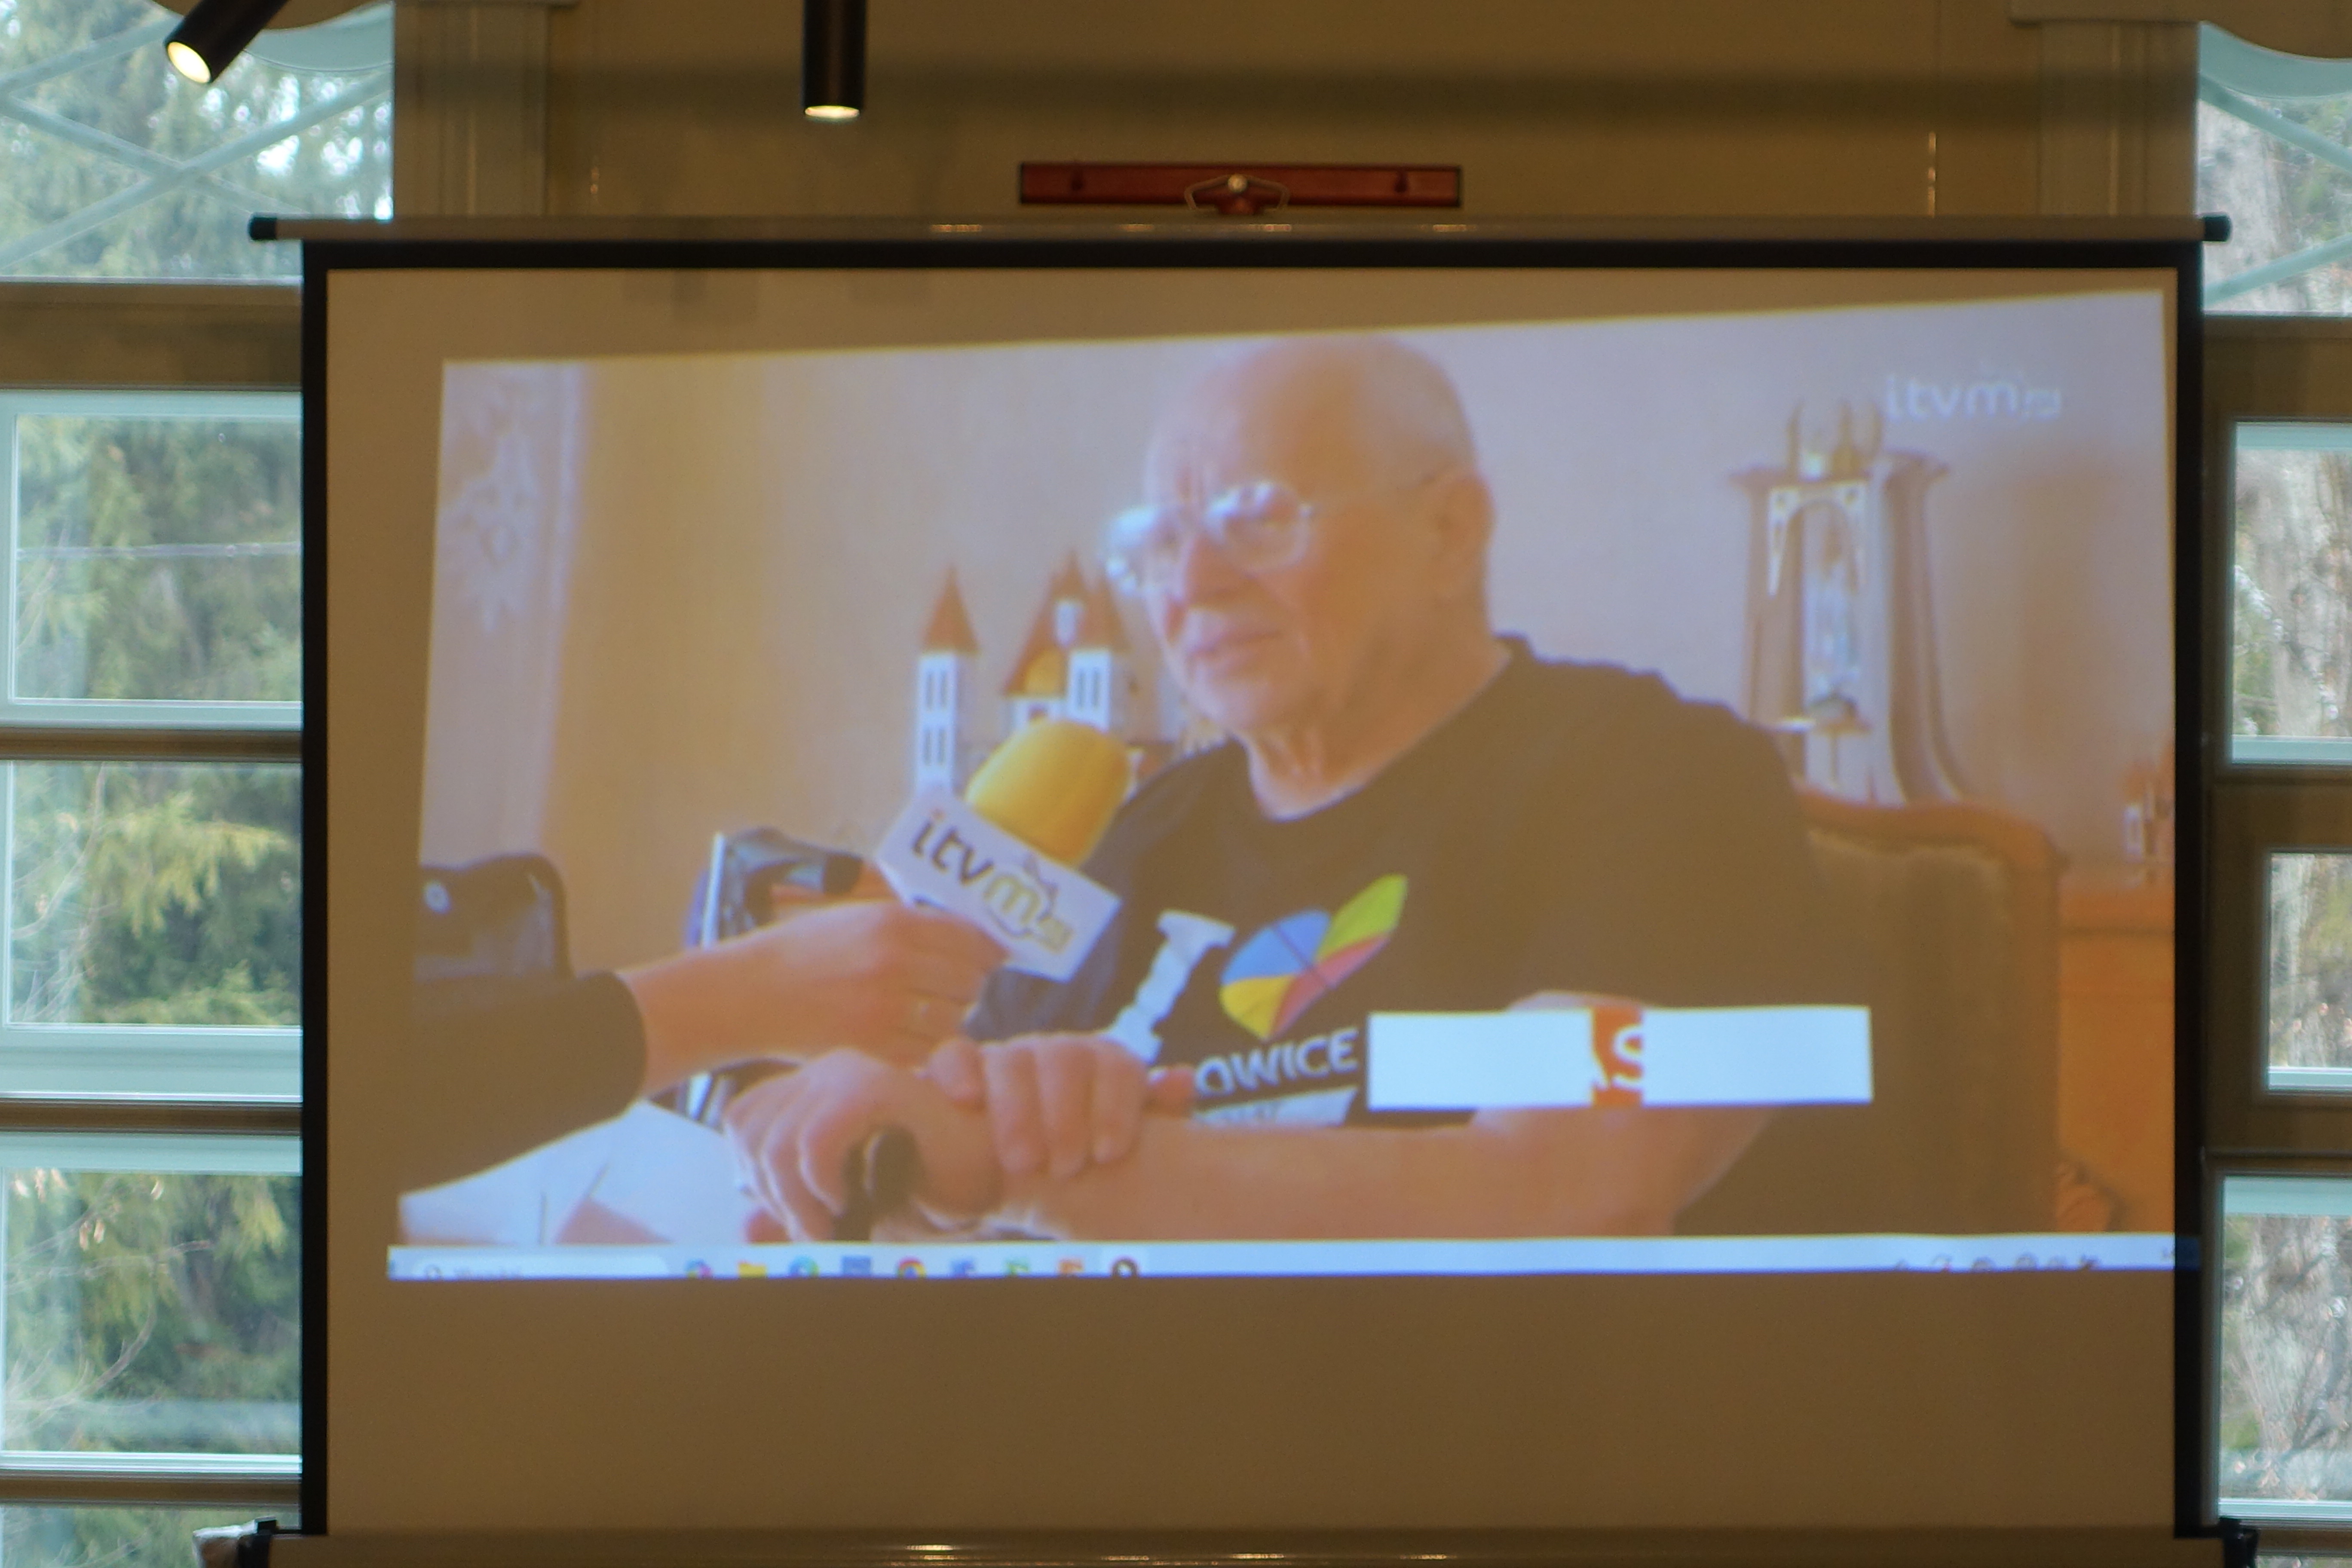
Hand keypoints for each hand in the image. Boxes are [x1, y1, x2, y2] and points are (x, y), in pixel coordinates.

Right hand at [621, 900, 1004, 1091]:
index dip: (988, 951)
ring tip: (923, 1012)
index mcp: (892, 923)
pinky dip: (927, 1047)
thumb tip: (973, 939)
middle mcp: (894, 963)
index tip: (992, 958)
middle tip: (951, 988)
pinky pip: (927, 1051)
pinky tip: (907, 1036)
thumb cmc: (803, 952)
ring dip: (948, 1018)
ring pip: (954, 1020)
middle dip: (967, 986)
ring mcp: (884, 1010)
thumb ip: (912, 926)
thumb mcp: (856, 918)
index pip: (970, 938)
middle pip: (969, 981)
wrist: (748, 993)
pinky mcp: (873, 1049)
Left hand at [722, 1050, 1001, 1240]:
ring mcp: (853, 1072)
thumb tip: (743, 1229)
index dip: (752, 1175)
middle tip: (813, 1229)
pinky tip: (846, 1199)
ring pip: (779, 1139)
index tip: (794, 1212)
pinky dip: (821, 1182)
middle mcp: (827, 1068)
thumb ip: (791, 1214)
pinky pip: (817, 1138)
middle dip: (772, 1194)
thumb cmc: (920, 1189)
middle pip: (749, 1129)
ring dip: (797, 1198)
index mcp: (813, 1084)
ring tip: (831, 1222)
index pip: (741, 1120)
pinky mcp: (880, 1088)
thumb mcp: (840, 1209)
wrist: (986, 1179)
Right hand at [928, 1035, 1192, 1180]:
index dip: (1115, 1107)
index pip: (1117, 1065)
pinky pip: (955, 1055)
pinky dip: (958, 1072)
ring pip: (1012, 1059)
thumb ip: (1158, 1111)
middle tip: (1065, 1167)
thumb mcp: (1125, 1138)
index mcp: (1104, 1064)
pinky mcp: (962, 1069)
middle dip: (1065, 1115)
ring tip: (1023, 1162)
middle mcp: (1057, 1053)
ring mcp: (1009, 1057)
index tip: (1108, 1153)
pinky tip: (967, 1100)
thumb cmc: (1086, 1152)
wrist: (1026, 1165)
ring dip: (1017, 1110)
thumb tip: (1180, 1078)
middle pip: (1065, 1059)